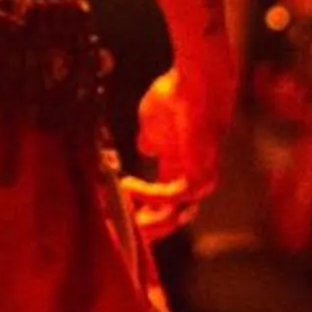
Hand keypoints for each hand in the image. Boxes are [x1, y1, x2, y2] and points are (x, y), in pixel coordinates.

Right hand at [123, 53, 236, 240]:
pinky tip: (127, 186)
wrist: (194, 80)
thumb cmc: (175, 95)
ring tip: (122, 209)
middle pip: (169, 218)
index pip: (161, 204)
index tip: (112, 215)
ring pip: (175, 215)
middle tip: (116, 231)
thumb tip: (144, 149)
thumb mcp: (151, 124)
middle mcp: (190, 179)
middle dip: (144, 228)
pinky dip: (148, 194)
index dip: (139, 213)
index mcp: (178, 170)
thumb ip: (149, 141)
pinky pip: (173, 196)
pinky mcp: (199, 172)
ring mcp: (198, 178)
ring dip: (146, 217)